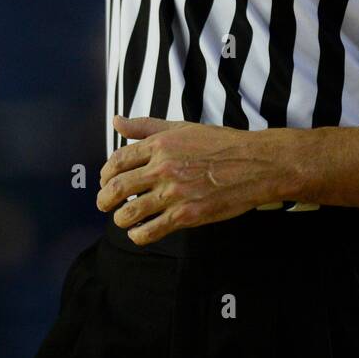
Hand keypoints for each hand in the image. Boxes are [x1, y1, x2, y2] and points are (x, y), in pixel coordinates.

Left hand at [96, 115, 295, 244]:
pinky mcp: (186, 215)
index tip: (105, 181)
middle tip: (104, 204)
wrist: (254, 164)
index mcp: (161, 143)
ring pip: (129, 212)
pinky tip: (138, 233)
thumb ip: (146, 126)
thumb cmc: (221, 144)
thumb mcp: (182, 127)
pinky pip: (150, 231)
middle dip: (103, 199)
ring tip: (122, 219)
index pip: (118, 160)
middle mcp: (163, 167)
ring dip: (119, 218)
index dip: (105, 174)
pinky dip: (137, 235)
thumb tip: (116, 121)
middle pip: (116, 187)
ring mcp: (174, 193)